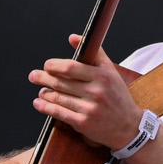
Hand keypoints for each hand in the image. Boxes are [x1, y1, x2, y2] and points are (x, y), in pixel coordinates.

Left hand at [30, 34, 140, 151]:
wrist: (128, 126)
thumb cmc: (118, 96)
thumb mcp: (111, 71)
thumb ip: (94, 53)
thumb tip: (73, 38)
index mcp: (103, 76)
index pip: (71, 67)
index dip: (55, 65)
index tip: (47, 65)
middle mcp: (96, 92)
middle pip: (62, 82)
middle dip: (44, 78)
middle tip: (34, 75)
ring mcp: (89, 108)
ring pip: (59, 98)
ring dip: (45, 93)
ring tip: (41, 90)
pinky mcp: (83, 123)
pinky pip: (59, 113)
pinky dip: (46, 107)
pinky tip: (39, 103)